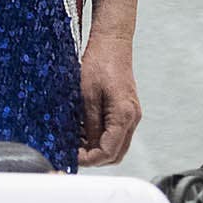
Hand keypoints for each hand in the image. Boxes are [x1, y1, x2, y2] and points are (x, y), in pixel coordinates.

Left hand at [78, 36, 140, 167]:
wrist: (112, 43)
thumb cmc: (99, 63)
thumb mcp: (87, 96)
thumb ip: (90, 125)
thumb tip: (86, 148)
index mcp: (124, 115)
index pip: (108, 152)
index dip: (88, 159)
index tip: (71, 156)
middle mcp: (132, 118)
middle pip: (115, 154)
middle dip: (94, 158)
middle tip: (72, 152)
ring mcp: (131, 115)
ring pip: (116, 145)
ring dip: (96, 148)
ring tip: (75, 140)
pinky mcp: (126, 110)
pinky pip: (115, 133)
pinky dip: (100, 137)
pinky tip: (83, 130)